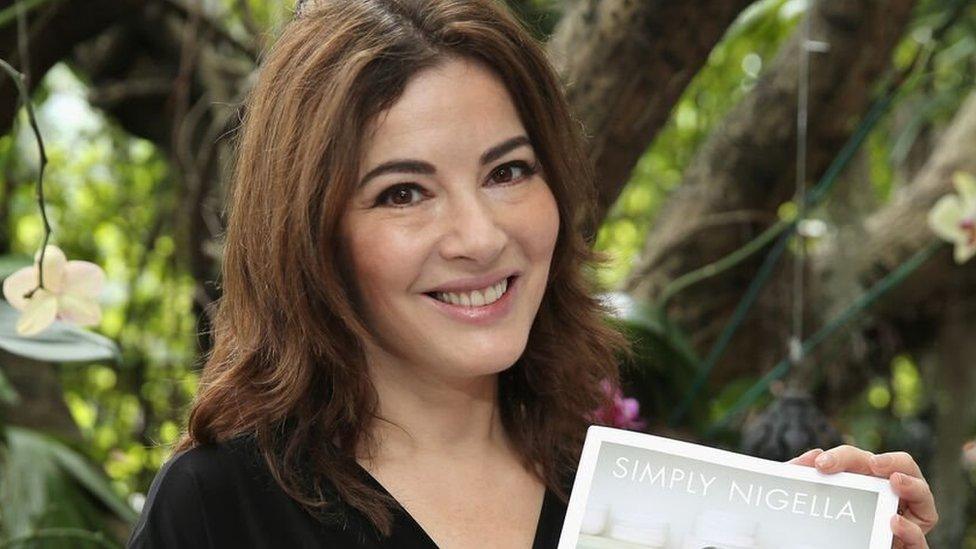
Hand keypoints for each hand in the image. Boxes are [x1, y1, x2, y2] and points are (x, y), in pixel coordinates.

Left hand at [787, 446, 938, 547]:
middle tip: (873, 463)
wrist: (839, 545)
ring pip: (923, 495)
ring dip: (913, 485)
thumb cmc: (831, 526)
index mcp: (868, 481)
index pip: (860, 460)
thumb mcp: (818, 500)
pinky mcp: (909, 545)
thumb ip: (809, 481)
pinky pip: (919, 540)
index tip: (821, 462)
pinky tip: (893, 522)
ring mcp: (905, 520)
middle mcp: (889, 496)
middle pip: (900, 468)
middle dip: (890, 460)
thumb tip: (800, 462)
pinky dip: (910, 530)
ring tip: (897, 480)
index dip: (842, 457)